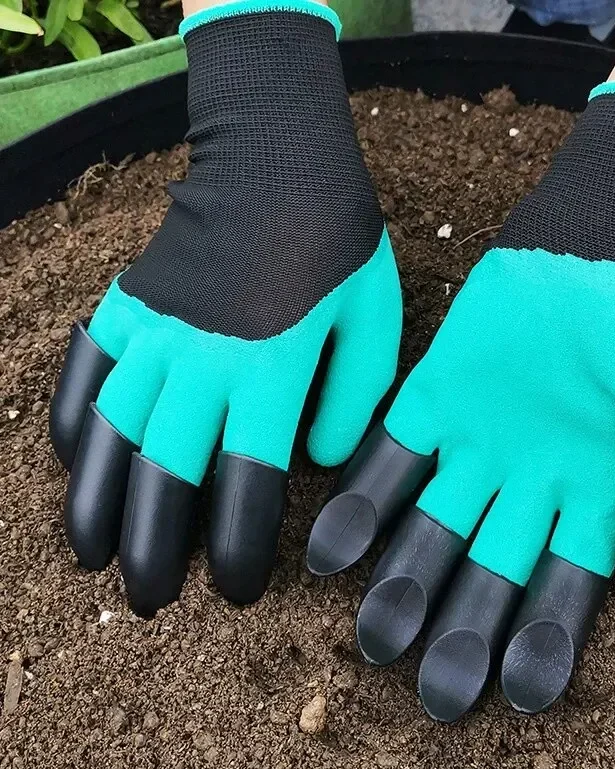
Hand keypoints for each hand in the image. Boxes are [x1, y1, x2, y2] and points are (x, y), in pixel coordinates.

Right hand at [49, 2, 400, 614]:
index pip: (248, 482)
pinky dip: (75, 423)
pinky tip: (75, 463)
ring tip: (93, 557)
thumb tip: (312, 461)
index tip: (236, 589)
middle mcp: (202, 360)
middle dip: (156, 546)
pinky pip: (87, 374)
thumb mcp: (373, 320)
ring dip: (98, 501)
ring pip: (112, 434)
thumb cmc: (337, 242)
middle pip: (166, 473)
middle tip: (153, 597)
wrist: (277, 159)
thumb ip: (353, 400)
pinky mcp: (126, 306)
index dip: (238, 546)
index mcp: (271, 370)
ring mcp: (155, 332)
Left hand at [307, 82, 614, 720]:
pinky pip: (390, 458)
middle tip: (433, 691)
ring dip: (403, 578)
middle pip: (487, 572)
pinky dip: (363, 501)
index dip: (541, 642)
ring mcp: (475, 445)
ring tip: (374, 634)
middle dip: (461, 629)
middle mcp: (526, 484)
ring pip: (432, 526)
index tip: (513, 695)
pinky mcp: (431, 401)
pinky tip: (332, 549)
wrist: (593, 247)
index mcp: (592, 499)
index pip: (563, 589)